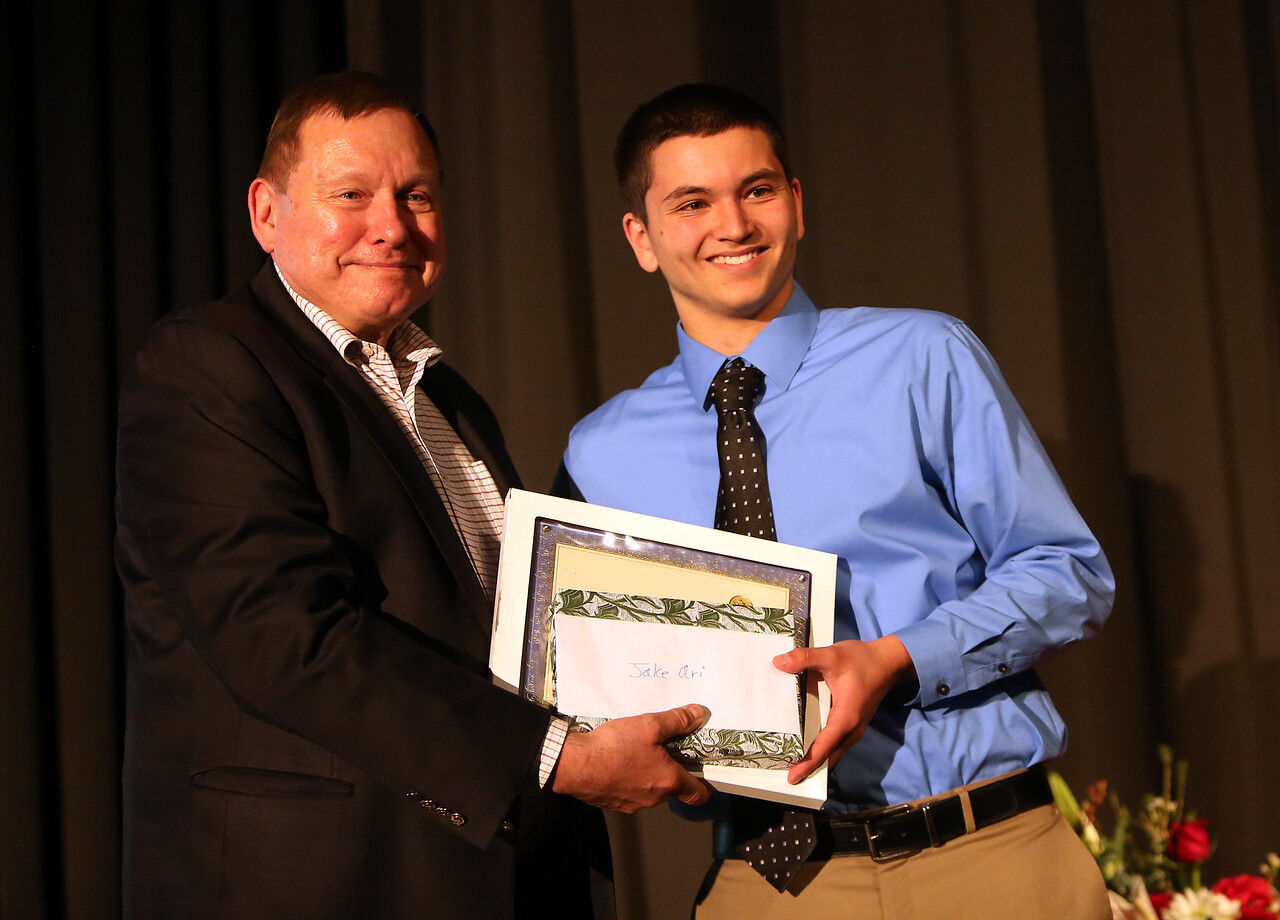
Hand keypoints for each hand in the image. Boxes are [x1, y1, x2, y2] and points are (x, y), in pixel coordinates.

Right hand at [551, 704, 713, 812]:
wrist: (573, 765)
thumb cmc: (614, 747)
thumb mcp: (649, 725)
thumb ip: (677, 720)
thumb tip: (699, 714)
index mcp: (668, 781)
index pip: (699, 794)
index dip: (705, 784)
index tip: (703, 771)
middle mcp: (653, 798)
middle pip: (672, 788)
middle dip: (671, 769)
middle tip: (664, 748)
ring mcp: (632, 804)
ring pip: (649, 790)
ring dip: (648, 774)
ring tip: (637, 751)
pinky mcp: (613, 803)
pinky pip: (628, 792)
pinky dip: (628, 779)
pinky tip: (618, 761)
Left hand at [773, 636, 914, 784]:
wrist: (889, 661)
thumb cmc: (863, 660)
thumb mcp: (832, 656)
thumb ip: (805, 658)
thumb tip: (779, 663)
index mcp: (846, 718)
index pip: (824, 747)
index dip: (807, 763)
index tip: (792, 777)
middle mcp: (852, 729)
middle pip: (828, 757)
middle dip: (809, 768)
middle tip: (786, 775)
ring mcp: (854, 729)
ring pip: (833, 752)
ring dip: (816, 760)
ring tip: (793, 765)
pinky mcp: (853, 724)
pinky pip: (836, 743)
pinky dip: (822, 750)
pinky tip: (807, 747)